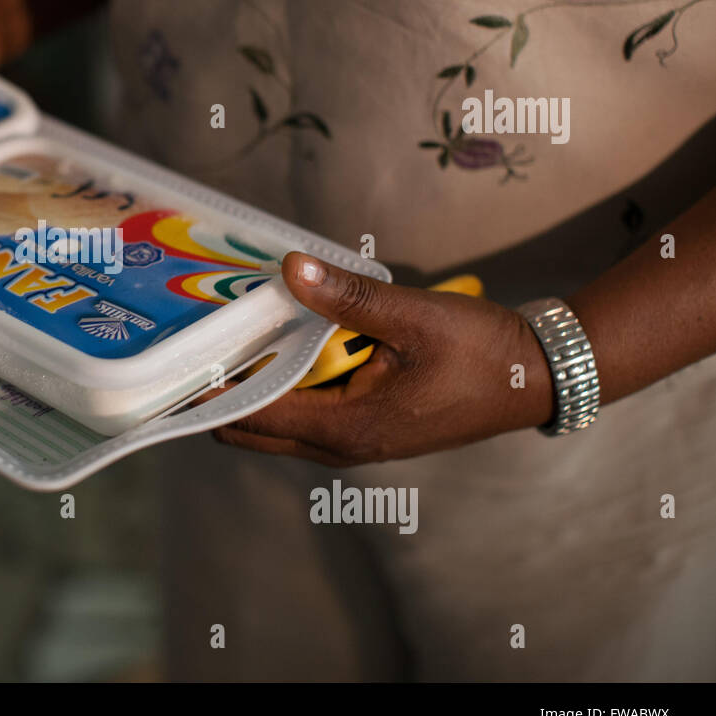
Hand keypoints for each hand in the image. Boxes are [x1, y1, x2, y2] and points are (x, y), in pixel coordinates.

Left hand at [207, 253, 555, 465]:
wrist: (539, 377)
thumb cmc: (481, 350)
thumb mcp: (411, 316)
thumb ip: (346, 296)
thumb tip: (288, 268)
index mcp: (346, 429)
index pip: (253, 414)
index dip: (211, 390)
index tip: (176, 363)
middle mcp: (343, 447)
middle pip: (255, 429)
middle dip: (222, 394)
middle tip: (194, 346)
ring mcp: (356, 444)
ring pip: (279, 424)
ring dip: (253, 389)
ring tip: (225, 341)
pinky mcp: (369, 431)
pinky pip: (307, 415)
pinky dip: (285, 387)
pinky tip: (278, 347)